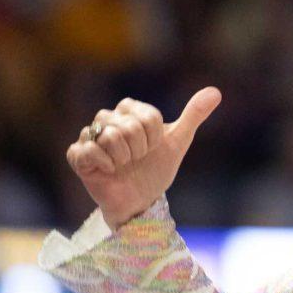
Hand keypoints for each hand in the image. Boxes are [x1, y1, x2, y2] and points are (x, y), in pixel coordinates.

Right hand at [66, 87, 221, 229]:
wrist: (141, 200)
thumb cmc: (156, 169)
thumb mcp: (178, 141)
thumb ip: (194, 115)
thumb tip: (215, 92)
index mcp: (129, 111)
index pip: (147, 116)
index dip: (155, 137)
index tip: (153, 148)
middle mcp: (106, 119)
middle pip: (128, 126)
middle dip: (140, 148)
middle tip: (138, 159)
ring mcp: (89, 136)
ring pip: (109, 136)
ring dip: (124, 158)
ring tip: (123, 165)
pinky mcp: (77, 155)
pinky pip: (89, 150)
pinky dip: (105, 164)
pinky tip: (109, 170)